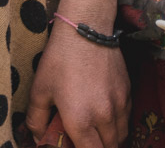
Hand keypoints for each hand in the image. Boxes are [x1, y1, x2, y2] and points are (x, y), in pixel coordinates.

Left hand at [25, 19, 129, 147]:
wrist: (87, 29)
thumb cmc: (60, 60)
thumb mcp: (39, 90)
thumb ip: (36, 120)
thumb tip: (38, 137)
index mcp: (81, 120)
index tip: (74, 147)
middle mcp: (105, 116)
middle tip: (84, 141)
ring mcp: (120, 103)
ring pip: (122, 135)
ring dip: (111, 140)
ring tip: (97, 135)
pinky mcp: (128, 90)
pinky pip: (127, 117)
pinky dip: (119, 124)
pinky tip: (106, 118)